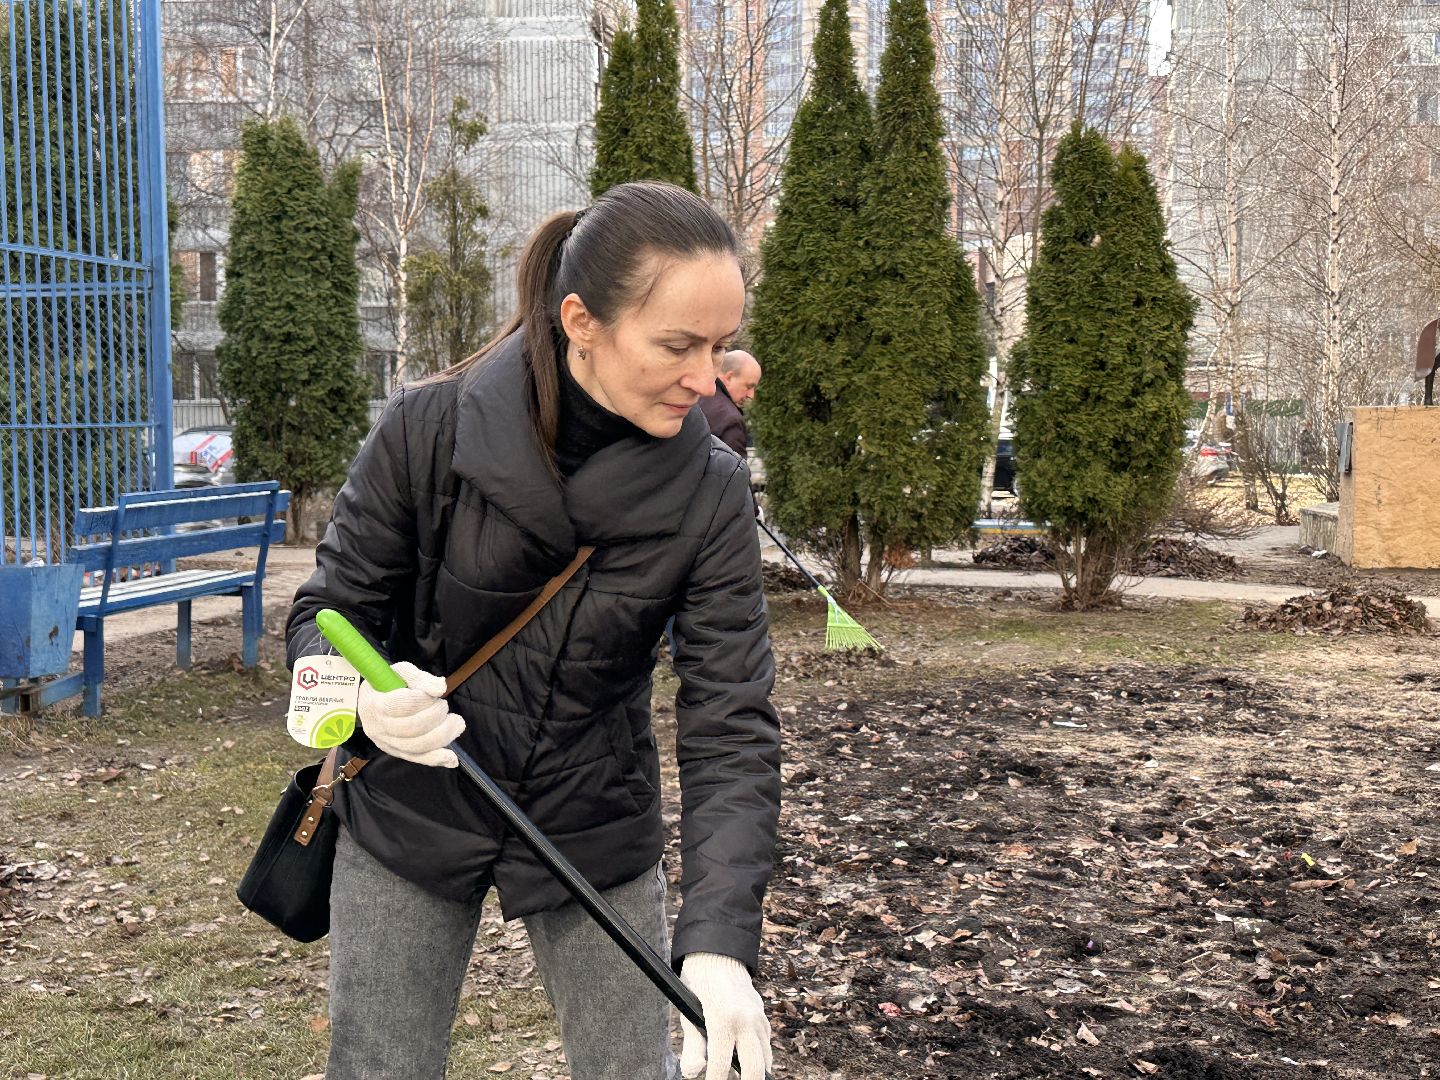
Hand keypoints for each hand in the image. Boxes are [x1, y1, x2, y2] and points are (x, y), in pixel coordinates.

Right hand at [356, 661, 464, 767]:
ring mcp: (387, 744)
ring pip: (417, 746)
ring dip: (443, 734)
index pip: (404, 706)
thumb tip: (440, 688)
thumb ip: (419, 677)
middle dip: (436, 716)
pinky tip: (452, 759)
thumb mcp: (399, 672)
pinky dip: (437, 759)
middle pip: (412, 728)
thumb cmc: (386, 685)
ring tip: (456, 722)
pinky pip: (418, 759)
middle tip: (444, 705)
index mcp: (375, 704)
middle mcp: (378, 728)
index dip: (425, 699)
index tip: (436, 693)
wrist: (371, 702)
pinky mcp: (397, 753)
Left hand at [679, 952, 770, 1079]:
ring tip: (737, 1075)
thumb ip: (692, 1046)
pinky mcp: (763, 1017)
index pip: (721, 1065)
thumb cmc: (698, 983)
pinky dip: (758, 1058)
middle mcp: (746, 1020)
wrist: (718, 955)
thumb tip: (693, 1074)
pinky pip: (765, 1046)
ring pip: (765, 1059)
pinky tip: (744, 1060)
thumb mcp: (688, 1013)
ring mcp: (758, 1018)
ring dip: (754, 1073)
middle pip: (754, 1068)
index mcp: (723, 1019)